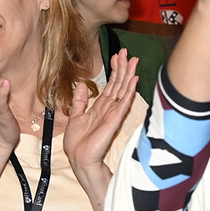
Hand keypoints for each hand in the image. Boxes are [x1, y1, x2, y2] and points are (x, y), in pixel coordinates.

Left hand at [64, 49, 139, 185]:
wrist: (80, 158)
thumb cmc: (78, 142)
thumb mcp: (75, 116)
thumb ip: (80, 101)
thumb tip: (81, 85)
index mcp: (101, 107)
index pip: (111, 85)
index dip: (114, 70)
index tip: (116, 56)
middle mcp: (110, 108)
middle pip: (119, 84)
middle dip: (123, 68)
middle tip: (127, 52)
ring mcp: (114, 113)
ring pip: (123, 90)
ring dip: (128, 74)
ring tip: (133, 60)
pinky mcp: (115, 120)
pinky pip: (124, 103)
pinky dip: (129, 91)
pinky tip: (134, 80)